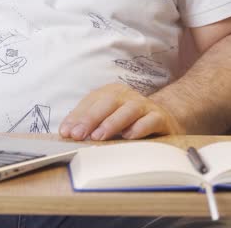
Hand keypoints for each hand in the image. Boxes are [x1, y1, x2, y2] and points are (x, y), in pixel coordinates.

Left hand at [58, 83, 184, 140]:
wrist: (164, 118)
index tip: (66, 132)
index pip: (91, 101)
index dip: (77, 116)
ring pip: (128, 110)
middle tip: (78, 135)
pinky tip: (129, 137)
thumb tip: (67, 133)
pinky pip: (150, 120)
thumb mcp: (108, 119)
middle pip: (108, 102)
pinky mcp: (160, 118)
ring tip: (98, 136)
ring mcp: (144, 106)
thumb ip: (89, 124)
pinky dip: (139, 127)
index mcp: (111, 92)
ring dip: (112, 123)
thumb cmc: (129, 121)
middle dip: (90, 118)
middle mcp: (127, 96)